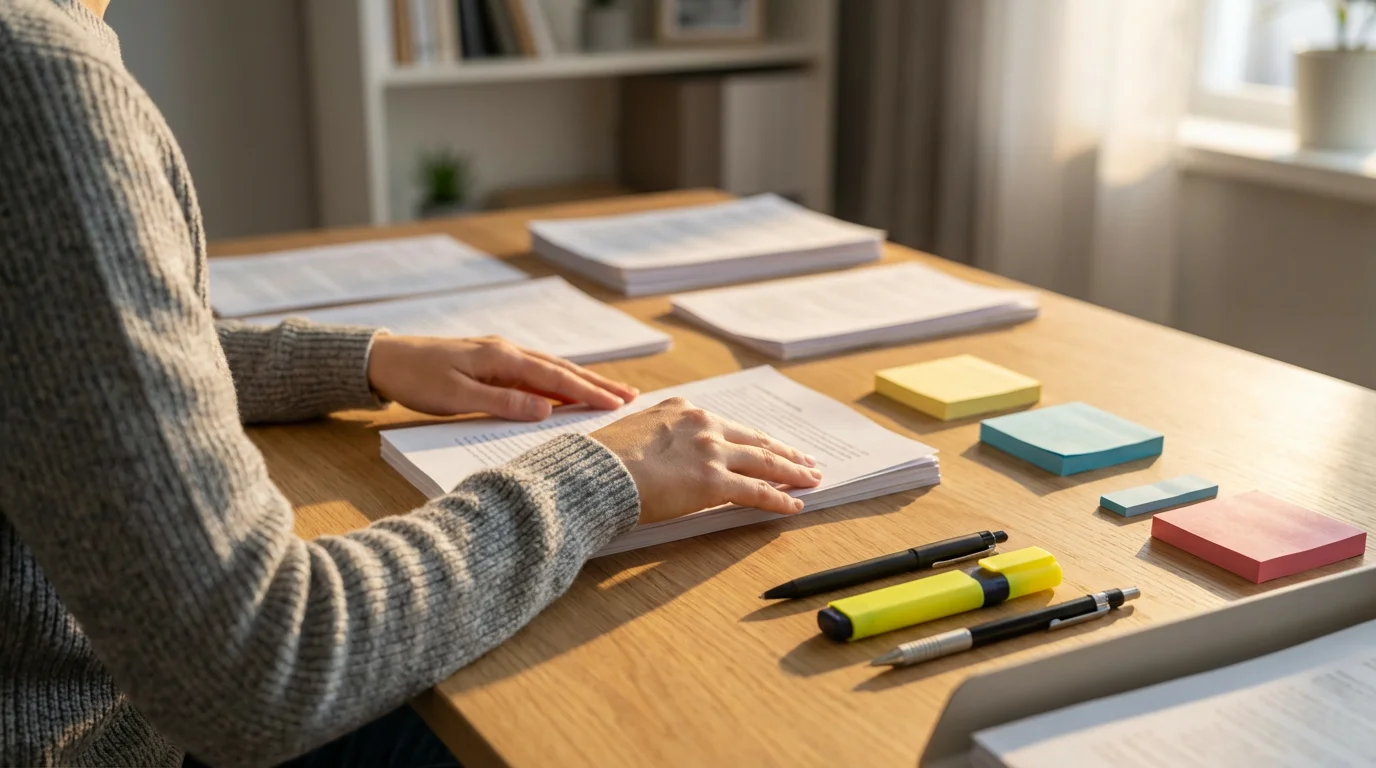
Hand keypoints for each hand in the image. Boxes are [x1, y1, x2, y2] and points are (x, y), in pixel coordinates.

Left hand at [367, 335, 636, 419]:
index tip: (619, 404)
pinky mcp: (493, 360)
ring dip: (584, 381)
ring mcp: (501, 354)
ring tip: (612, 393)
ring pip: (552, 369)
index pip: (557, 377)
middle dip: (598, 384)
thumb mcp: (457, 397)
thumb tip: (546, 409)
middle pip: (563, 369)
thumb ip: (503, 402)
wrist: (385, 358)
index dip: (590, 392)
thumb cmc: (416, 379)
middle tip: (632, 397)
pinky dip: (560, 381)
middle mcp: (508, 350)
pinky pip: (536, 371)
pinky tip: (569, 390)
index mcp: (502, 357)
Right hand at [590, 397, 821, 524]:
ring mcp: (711, 452)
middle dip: (784, 452)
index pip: (728, 426)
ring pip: (764, 462)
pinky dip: (780, 498)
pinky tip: (795, 504)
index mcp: (682, 410)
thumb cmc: (603, 459)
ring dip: (792, 472)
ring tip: (812, 479)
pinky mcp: (714, 482)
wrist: (595, 473)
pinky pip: (757, 491)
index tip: (767, 443)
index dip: (752, 438)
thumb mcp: (633, 432)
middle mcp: (703, 425)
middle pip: (754, 440)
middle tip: (805, 460)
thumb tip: (660, 453)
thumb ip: (657, 437)